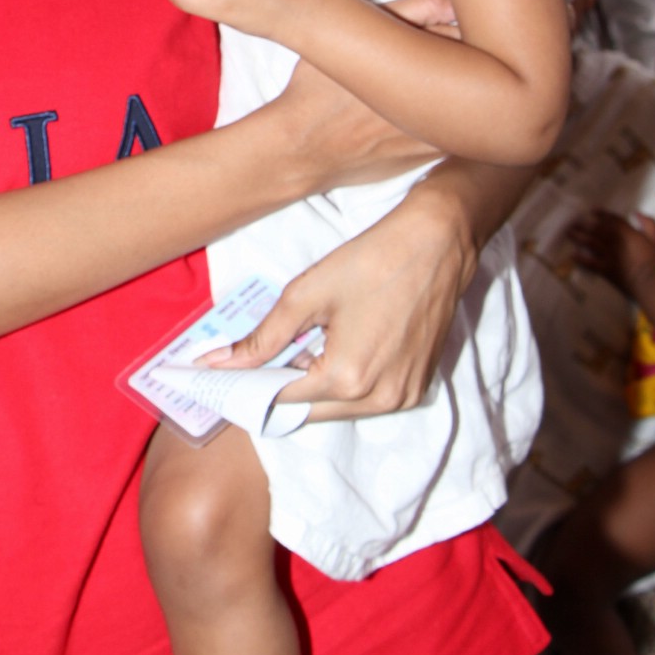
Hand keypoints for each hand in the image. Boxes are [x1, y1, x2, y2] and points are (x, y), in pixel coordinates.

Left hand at [201, 180, 473, 420]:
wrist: (436, 244)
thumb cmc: (371, 262)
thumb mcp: (305, 295)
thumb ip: (261, 338)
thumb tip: (218, 363)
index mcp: (347, 378)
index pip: (282, 400)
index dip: (252, 386)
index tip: (230, 374)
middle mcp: (378, 399)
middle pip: (311, 409)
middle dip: (283, 386)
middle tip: (262, 356)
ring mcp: (403, 397)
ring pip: (339, 407)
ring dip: (315, 385)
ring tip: (304, 343)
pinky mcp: (418, 386)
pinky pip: (369, 398)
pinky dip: (346, 382)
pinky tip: (337, 346)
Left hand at [569, 209, 654, 310]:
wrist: (650, 283)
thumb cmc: (654, 261)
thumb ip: (648, 223)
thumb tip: (636, 213)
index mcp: (627, 233)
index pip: (612, 220)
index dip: (601, 214)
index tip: (592, 211)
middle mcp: (614, 242)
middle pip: (596, 229)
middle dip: (584, 224)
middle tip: (572, 220)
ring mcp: (608, 255)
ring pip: (590, 243)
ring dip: (578, 237)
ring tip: (568, 233)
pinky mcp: (605, 269)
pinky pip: (590, 262)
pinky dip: (581, 259)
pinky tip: (572, 255)